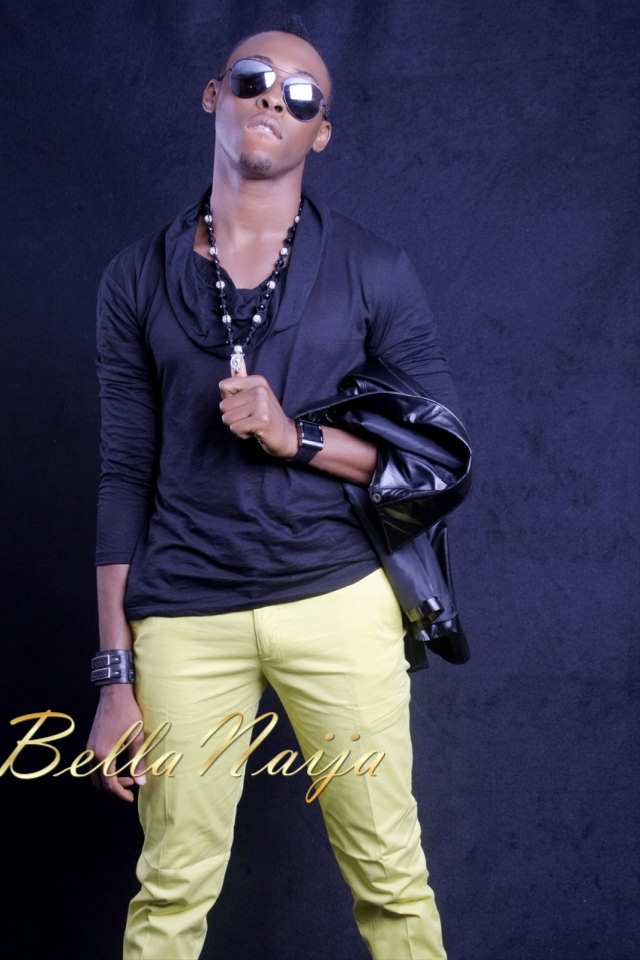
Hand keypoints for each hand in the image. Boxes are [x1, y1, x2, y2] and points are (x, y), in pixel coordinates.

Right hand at [87, 685, 145, 802]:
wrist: (114, 693)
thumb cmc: (128, 714)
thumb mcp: (137, 738)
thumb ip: (138, 761)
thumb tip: (142, 782)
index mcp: (104, 755)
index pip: (110, 784)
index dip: (121, 794)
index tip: (132, 797)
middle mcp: (93, 754)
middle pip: (100, 783)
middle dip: (116, 788)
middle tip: (133, 785)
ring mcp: (90, 748)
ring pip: (95, 775)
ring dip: (109, 780)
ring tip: (128, 777)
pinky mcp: (91, 743)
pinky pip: (94, 765)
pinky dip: (105, 771)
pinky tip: (119, 766)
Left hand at [219, 370, 297, 457]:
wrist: (286, 434)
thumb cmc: (266, 415)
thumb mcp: (255, 394)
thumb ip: (242, 379)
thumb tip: (235, 359)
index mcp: (256, 381)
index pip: (224, 386)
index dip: (228, 399)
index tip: (242, 404)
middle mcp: (259, 390)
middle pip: (223, 405)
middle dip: (232, 416)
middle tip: (249, 417)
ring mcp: (261, 405)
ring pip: (227, 418)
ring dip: (237, 425)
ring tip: (251, 423)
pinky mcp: (262, 420)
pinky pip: (235, 428)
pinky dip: (241, 433)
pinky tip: (254, 431)